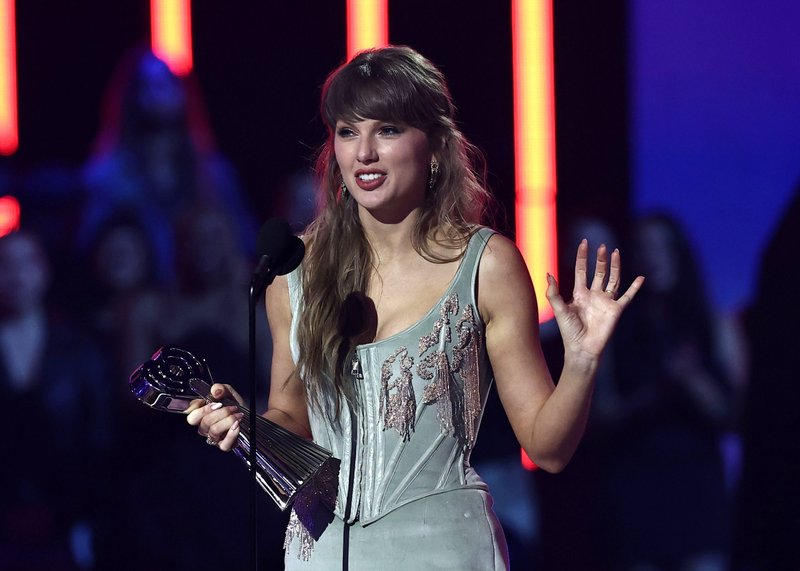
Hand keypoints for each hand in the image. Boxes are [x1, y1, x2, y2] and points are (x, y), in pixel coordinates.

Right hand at [186, 383, 244, 451]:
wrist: (250, 416)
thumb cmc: (236, 406)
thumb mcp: (229, 393)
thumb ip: (221, 389)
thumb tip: (215, 391)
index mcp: (202, 415)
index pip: (191, 416)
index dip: (197, 408)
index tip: (206, 400)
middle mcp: (205, 428)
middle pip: (204, 422)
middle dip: (220, 412)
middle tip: (232, 408)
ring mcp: (214, 438)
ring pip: (214, 430)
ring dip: (228, 420)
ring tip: (238, 415)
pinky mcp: (224, 445)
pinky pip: (224, 444)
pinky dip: (231, 434)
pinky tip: (237, 425)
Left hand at [546, 240, 643, 360]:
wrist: (582, 348)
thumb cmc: (569, 331)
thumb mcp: (559, 310)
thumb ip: (553, 293)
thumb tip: (548, 274)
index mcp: (579, 294)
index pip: (581, 270)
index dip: (582, 257)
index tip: (584, 243)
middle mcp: (594, 295)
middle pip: (598, 272)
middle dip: (600, 259)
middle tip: (602, 246)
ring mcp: (606, 302)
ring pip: (612, 279)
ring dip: (615, 266)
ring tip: (616, 252)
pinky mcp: (616, 310)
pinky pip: (627, 296)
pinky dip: (634, 288)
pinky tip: (640, 278)